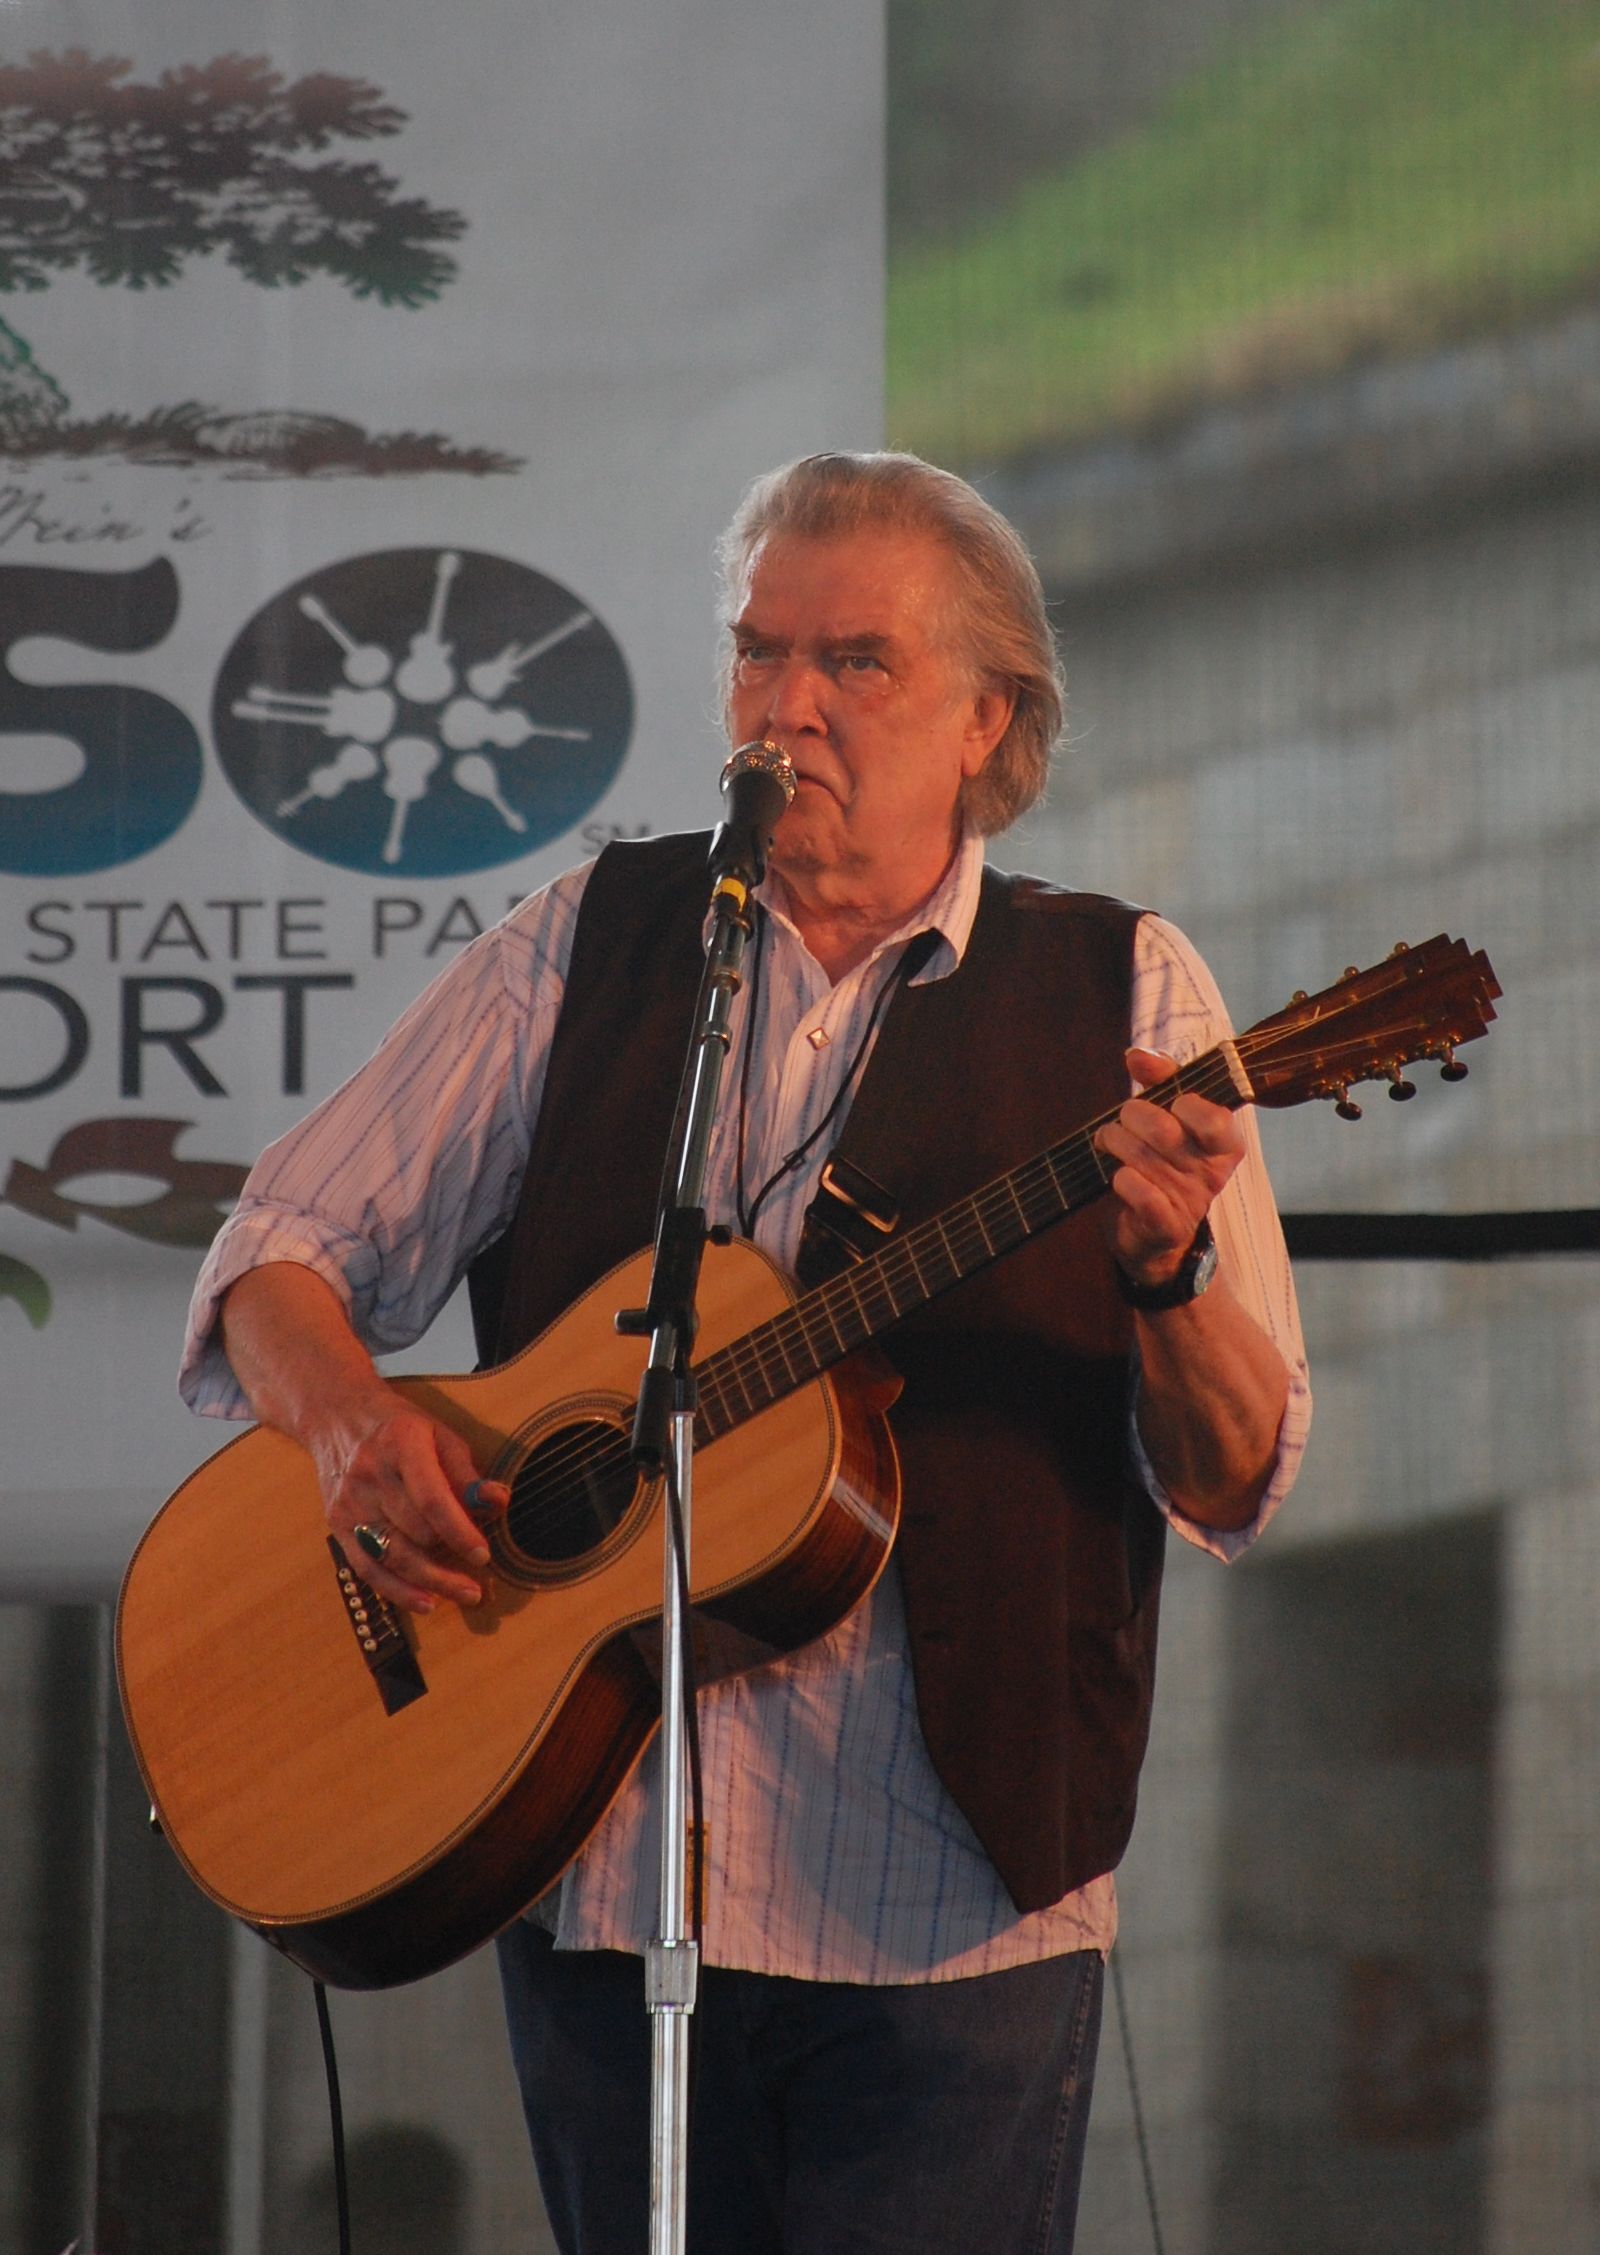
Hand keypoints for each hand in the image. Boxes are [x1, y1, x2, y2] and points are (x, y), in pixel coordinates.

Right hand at [316, 1389, 510, 1613]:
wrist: (336, 1416)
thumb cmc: (398, 1426)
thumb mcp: (439, 1434)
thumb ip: (466, 1472)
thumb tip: (497, 1502)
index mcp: (400, 1444)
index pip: (431, 1498)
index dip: (459, 1531)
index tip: (483, 1555)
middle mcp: (370, 1475)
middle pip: (414, 1531)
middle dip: (451, 1554)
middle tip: (481, 1569)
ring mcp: (349, 1503)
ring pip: (393, 1556)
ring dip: (433, 1582)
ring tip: (467, 1594)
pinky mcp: (337, 1524)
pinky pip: (368, 1568)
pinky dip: (398, 1590)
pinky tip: (427, 1602)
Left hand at [1094, 1047, 1244, 1290]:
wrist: (1154, 1234)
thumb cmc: (1163, 1162)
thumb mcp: (1169, 1116)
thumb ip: (1161, 1078)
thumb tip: (1138, 1055)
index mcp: (1224, 1143)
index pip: (1214, 1117)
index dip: (1183, 1103)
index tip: (1170, 1103)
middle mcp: (1212, 1173)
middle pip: (1164, 1130)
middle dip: (1131, 1115)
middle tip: (1124, 1120)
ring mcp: (1190, 1202)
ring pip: (1141, 1156)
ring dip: (1115, 1142)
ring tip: (1111, 1143)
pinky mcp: (1165, 1226)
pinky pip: (1138, 1191)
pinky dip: (1121, 1179)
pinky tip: (1119, 1177)